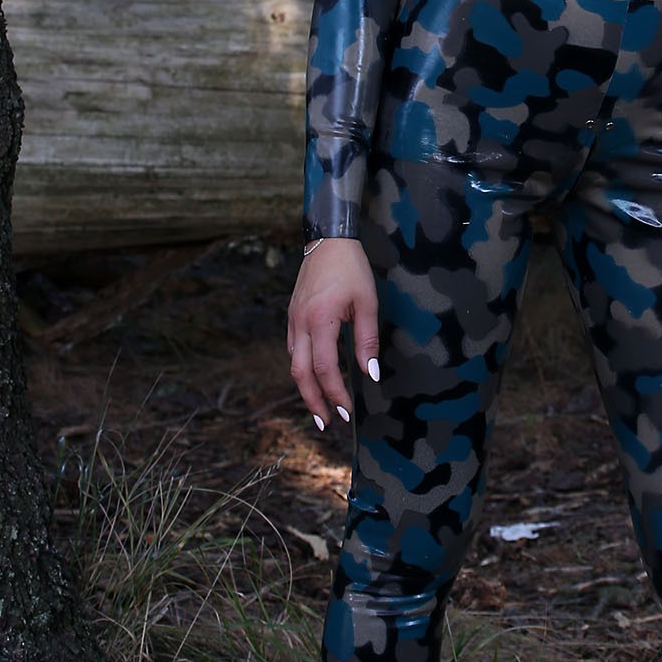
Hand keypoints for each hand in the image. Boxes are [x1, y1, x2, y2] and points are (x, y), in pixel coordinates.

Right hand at [288, 238, 379, 430]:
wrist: (327, 239)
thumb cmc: (351, 268)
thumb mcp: (367, 302)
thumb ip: (367, 339)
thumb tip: (369, 373)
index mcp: (320, 320)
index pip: (325, 368)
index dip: (335, 393)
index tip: (347, 411)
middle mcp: (300, 323)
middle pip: (301, 373)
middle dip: (313, 402)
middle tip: (326, 423)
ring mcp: (293, 319)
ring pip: (294, 363)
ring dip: (306, 388)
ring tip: (319, 408)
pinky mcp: (292, 315)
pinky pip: (294, 349)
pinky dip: (302, 369)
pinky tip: (313, 377)